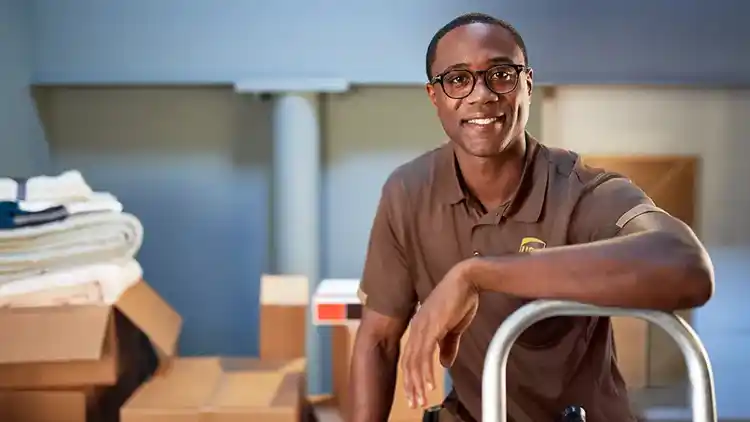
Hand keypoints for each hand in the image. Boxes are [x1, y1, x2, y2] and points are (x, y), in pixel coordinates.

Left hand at [400, 260, 479, 408]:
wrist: (467, 279)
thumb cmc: (461, 299)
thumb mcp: (454, 327)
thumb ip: (448, 345)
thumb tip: (444, 362)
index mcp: (420, 327)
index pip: (411, 357)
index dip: (412, 377)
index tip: (415, 393)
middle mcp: (417, 328)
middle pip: (408, 363)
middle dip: (411, 385)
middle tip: (414, 403)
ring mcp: (422, 327)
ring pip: (414, 362)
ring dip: (416, 383)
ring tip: (420, 399)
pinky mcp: (431, 326)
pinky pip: (424, 354)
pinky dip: (426, 371)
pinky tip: (430, 384)